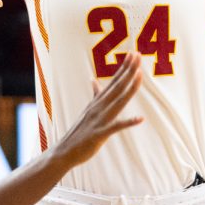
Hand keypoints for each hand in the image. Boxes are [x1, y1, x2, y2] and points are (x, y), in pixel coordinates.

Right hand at [52, 52, 143, 167]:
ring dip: (130, 88)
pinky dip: (128, 122)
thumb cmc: (79, 131)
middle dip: (128, 70)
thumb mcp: (88, 109)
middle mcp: (99, 107)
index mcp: (98, 101)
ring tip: (140, 74)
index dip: (124, 68)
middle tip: (138, 54)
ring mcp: (99, 119)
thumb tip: (93, 80)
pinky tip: (140, 119)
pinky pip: (116, 127)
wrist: (64, 151)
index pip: (114, 81)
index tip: (133, 54)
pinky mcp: (100, 134)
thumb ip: (94, 95)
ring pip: (118, 101)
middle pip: (117, 86)